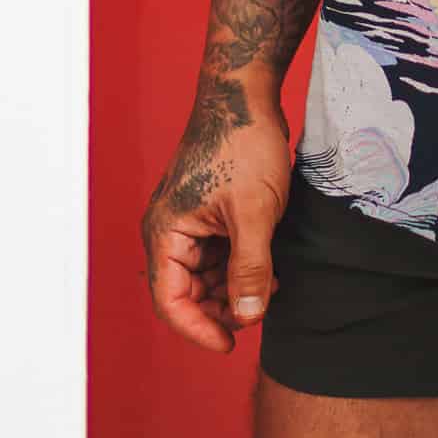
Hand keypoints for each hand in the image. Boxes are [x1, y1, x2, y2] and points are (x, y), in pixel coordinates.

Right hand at [141, 72, 291, 354]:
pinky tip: (270, 268)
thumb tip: (248, 317)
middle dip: (222, 307)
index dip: (199, 329)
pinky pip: (218, 250)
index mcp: (166, 232)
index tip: (231, 344)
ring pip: (206, 273)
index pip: (170, 301)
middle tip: (260, 313)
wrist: (245, 93)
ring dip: (234, 286)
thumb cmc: (243, 144)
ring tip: (272, 288)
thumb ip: (250, 269)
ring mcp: (189, 219)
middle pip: (187, 291)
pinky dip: (240, 263)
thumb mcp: (254, 213)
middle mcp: (170, 229)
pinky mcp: (209, 209)